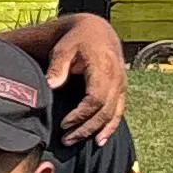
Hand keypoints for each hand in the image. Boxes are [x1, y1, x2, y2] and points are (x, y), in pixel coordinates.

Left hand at [44, 15, 130, 138]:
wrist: (97, 31)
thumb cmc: (77, 40)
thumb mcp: (63, 48)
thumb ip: (58, 66)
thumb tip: (51, 85)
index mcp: (104, 68)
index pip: (96, 99)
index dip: (81, 115)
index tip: (64, 124)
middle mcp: (117, 78)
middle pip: (105, 111)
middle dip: (86, 128)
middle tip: (66, 139)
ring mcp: (121, 85)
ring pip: (113, 114)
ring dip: (97, 131)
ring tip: (77, 142)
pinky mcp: (122, 89)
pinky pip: (119, 112)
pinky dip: (111, 127)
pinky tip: (100, 140)